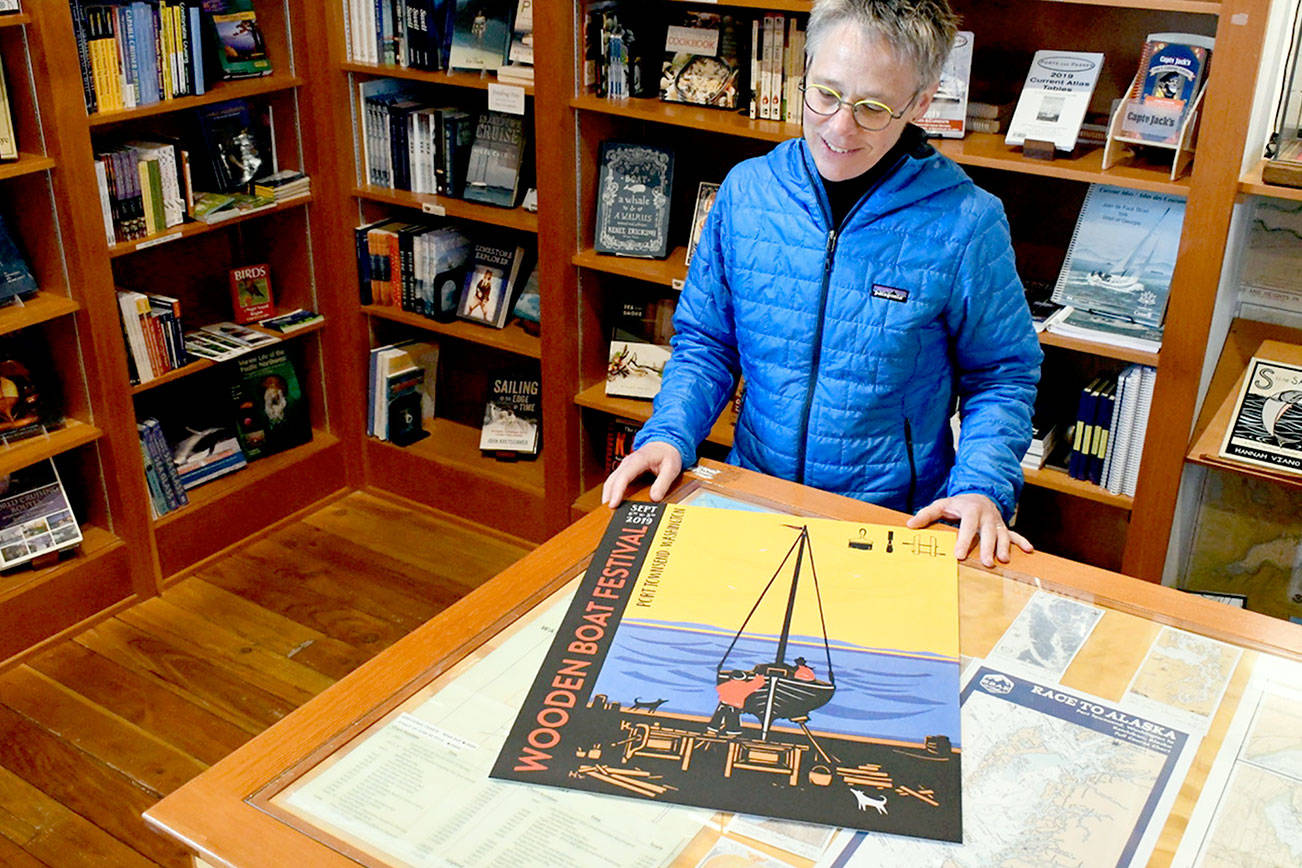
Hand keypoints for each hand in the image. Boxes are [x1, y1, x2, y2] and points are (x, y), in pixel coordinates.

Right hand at [601, 441, 682, 507]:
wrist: (665, 445)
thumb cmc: (668, 454)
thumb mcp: (672, 468)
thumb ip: (663, 483)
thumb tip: (655, 498)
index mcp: (639, 459)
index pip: (624, 476)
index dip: (617, 491)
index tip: (613, 504)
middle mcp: (628, 462)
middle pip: (612, 480)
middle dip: (608, 496)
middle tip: (608, 513)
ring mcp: (625, 466)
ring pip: (611, 481)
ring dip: (608, 495)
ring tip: (609, 510)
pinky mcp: (626, 471)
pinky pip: (615, 482)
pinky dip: (612, 492)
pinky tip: (615, 502)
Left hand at [907, 493, 1032, 567]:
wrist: (979, 494)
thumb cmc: (957, 504)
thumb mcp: (941, 505)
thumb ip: (926, 514)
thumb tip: (910, 525)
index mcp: (971, 509)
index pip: (967, 526)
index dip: (964, 540)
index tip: (959, 554)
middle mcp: (986, 515)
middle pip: (988, 532)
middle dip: (988, 547)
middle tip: (987, 563)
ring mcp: (996, 521)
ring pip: (1002, 534)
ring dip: (1005, 547)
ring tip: (1004, 561)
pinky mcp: (1003, 526)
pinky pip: (1014, 533)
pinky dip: (1022, 541)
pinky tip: (1029, 550)